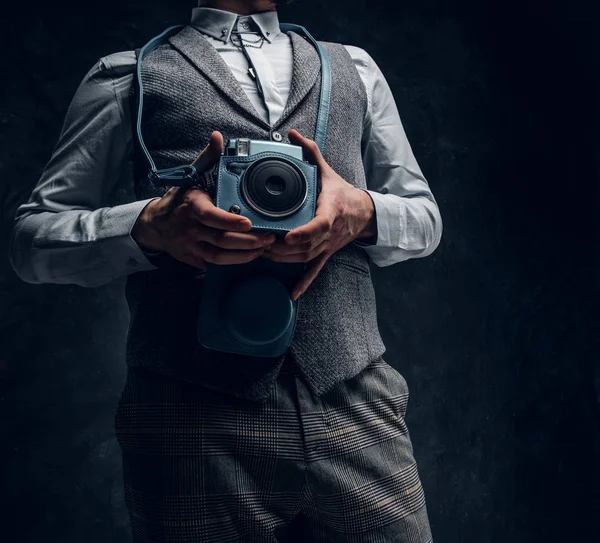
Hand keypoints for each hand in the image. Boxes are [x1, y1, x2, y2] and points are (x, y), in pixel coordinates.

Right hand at [131, 131, 275, 269]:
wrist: (154, 225)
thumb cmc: (179, 200)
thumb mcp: (190, 176)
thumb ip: (208, 158)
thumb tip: (218, 137)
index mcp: (192, 207)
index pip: (211, 217)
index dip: (230, 221)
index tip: (249, 222)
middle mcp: (191, 229)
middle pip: (221, 240)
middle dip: (248, 242)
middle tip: (269, 238)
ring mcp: (192, 247)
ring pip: (220, 257)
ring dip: (244, 255)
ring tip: (263, 248)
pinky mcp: (194, 260)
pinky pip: (215, 265)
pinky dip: (234, 262)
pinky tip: (250, 256)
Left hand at [263, 128, 375, 300]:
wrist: (365, 214)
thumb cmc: (343, 194)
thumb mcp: (328, 172)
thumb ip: (310, 153)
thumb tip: (292, 134)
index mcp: (331, 211)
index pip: (319, 225)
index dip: (304, 233)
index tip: (287, 236)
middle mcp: (329, 232)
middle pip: (305, 246)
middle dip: (282, 247)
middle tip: (260, 243)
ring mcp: (327, 246)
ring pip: (304, 258)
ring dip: (284, 259)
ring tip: (262, 253)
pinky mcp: (326, 254)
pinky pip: (315, 271)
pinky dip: (304, 283)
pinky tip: (292, 295)